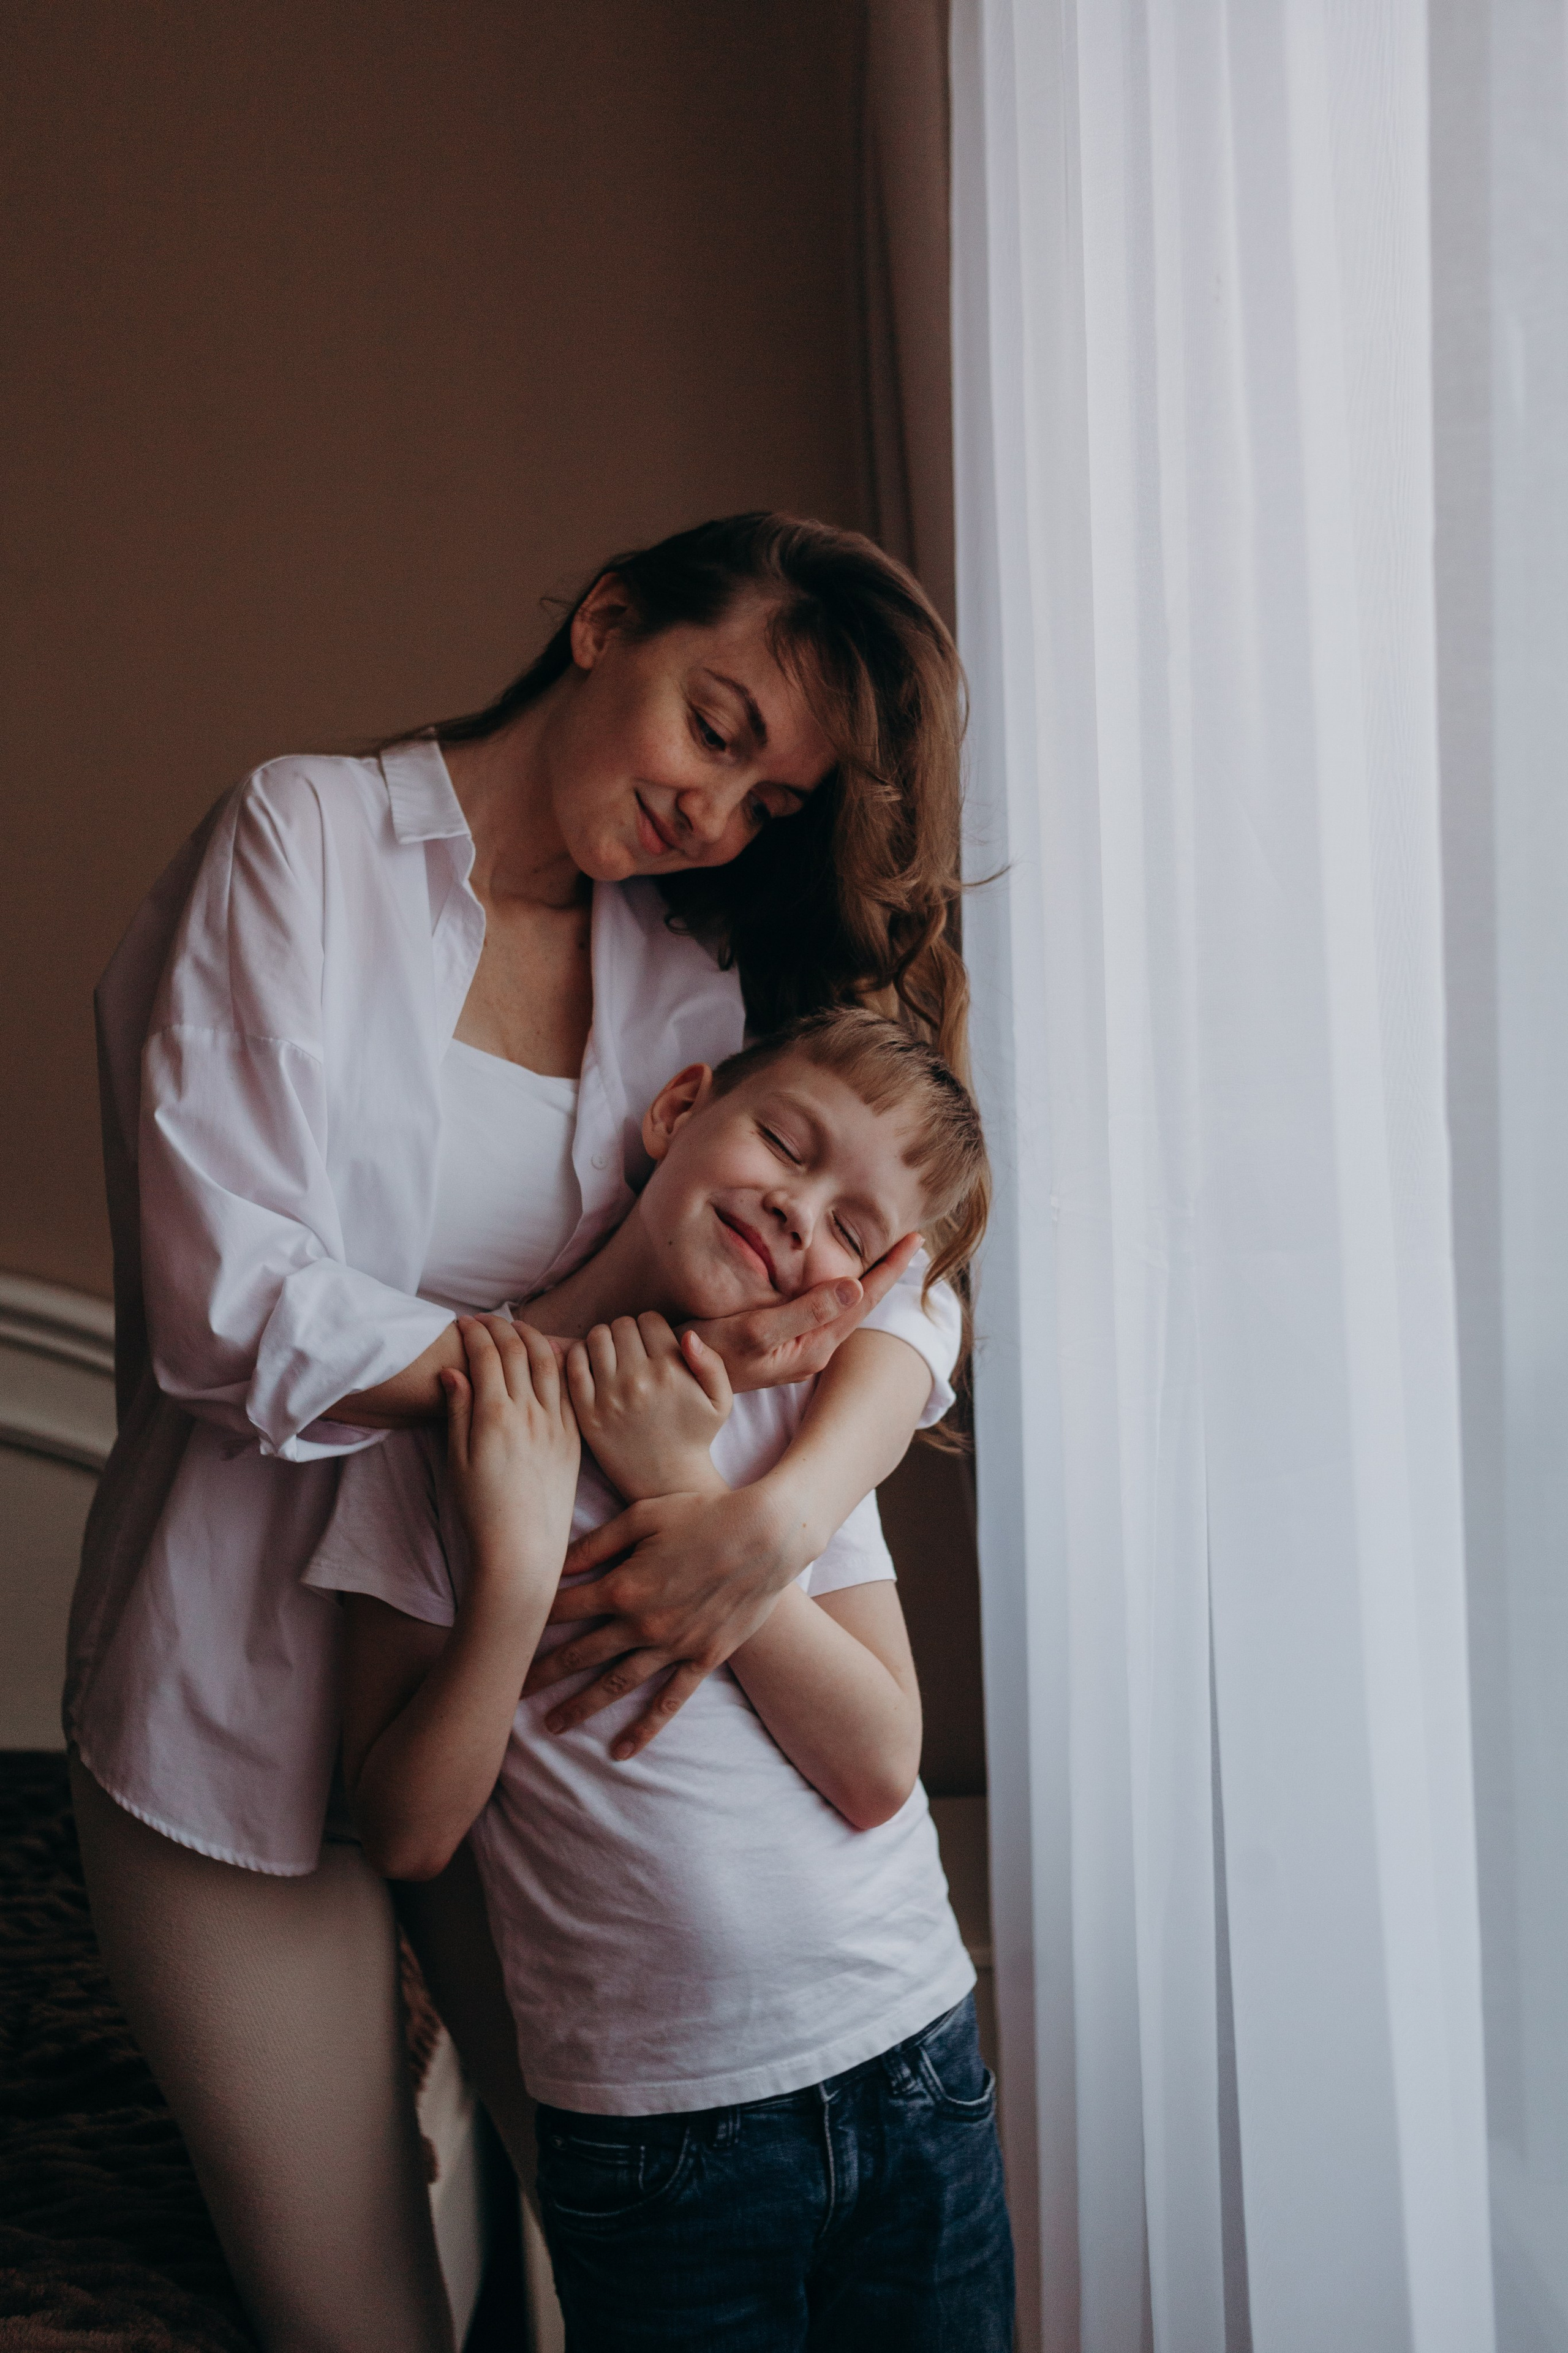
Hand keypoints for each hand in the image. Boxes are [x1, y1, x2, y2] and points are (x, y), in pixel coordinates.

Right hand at [442, 1316, 580, 1585]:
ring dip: (531, 1337)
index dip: (474, 1333)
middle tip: (487, 1320)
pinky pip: (571, 1388)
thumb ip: (458, 1411)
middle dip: (500, 1327)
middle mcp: (529, 1413)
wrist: (522, 1547)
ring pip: (548, 1362)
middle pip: (517, 1351)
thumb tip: (453, 1372)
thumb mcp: (457, 1459)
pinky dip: (560, 1363)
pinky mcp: (574, 1437)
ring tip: (517, 1328)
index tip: (463, 1322)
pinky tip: (551, 1355)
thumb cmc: (481, 1509)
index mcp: (495, 1416)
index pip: (486, 1355)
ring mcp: (556, 1423)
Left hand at [520, 1479, 813, 1759]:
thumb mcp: (644, 1515)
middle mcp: (642, 1623)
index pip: (563, 1608)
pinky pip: (669, 1700)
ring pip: (616, 1684)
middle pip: (579, 1654)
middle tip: (509, 1694)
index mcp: (622, 1586)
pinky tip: (622, 1751)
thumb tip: (556, 1562)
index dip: (531, 1621)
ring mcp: (674, 1645)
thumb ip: (596, 1542)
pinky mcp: (703, 1657)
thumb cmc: (705, 1513)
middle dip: (541, 1674)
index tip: (506, 1636)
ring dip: (581, 1707)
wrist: (769, 1535)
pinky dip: (645, 1728)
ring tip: (552, 1727)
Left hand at [565, 1313, 732, 1501]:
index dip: (651, 1327)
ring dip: (604, 1341)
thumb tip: (688, 1335)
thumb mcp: (720, 1400)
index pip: (649, 1319)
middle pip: (621, 1325)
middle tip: (632, 1351)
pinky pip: (574, 1364)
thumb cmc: (695, 1436)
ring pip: (596, 1337)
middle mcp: (638, 1379)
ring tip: (613, 1357)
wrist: (667, 1482)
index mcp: (670, 1370)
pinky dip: (581, 1356)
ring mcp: (609, 1396)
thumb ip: (711, 1362)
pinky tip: (595, 1368)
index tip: (652, 1344)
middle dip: (628, 1332)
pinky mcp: (587, 1412)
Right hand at [687, 1231, 921, 1393]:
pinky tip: (845, 1278)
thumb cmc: (709, 1353)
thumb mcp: (756, 1330)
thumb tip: (856, 1287)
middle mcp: (815, 1350)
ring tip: (890, 1254)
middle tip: (913, 1240)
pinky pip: (825, 1311)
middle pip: (862, 1304)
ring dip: (868, 1279)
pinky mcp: (786, 1343)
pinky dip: (841, 1289)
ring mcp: (801, 1348)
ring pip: (846, 1307)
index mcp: (815, 1345)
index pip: (863, 1300)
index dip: (889, 1268)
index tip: (914, 1239)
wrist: (679, 1382)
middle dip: (887, 1271)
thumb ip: (806, 1310)